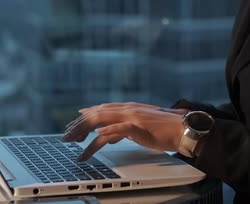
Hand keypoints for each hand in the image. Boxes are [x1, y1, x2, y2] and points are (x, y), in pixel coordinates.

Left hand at [61, 102, 185, 161]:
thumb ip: (124, 127)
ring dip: (87, 130)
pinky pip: (121, 128)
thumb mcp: (140, 126)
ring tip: (74, 141)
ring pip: (104, 120)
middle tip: (66, 135)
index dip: (85, 116)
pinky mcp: (141, 127)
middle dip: (79, 124)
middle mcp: (128, 110)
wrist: (183, 128)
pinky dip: (109, 131)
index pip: (101, 110)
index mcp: (128, 109)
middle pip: (97, 114)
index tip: (71, 124)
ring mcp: (134, 117)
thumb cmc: (164, 129)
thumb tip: (109, 133)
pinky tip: (99, 136)